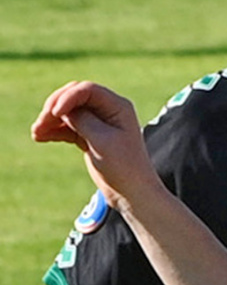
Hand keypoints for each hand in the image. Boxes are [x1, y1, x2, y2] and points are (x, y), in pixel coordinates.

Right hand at [31, 81, 157, 210]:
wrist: (132, 194)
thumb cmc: (124, 168)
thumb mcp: (102, 141)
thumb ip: (82, 120)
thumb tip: (62, 108)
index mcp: (118, 107)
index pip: (87, 90)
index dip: (68, 97)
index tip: (55, 113)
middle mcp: (108, 111)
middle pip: (74, 98)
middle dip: (55, 108)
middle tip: (41, 123)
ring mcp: (98, 124)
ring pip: (68, 113)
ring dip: (51, 120)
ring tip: (36, 133)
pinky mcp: (89, 137)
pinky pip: (68, 128)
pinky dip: (54, 131)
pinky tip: (40, 137)